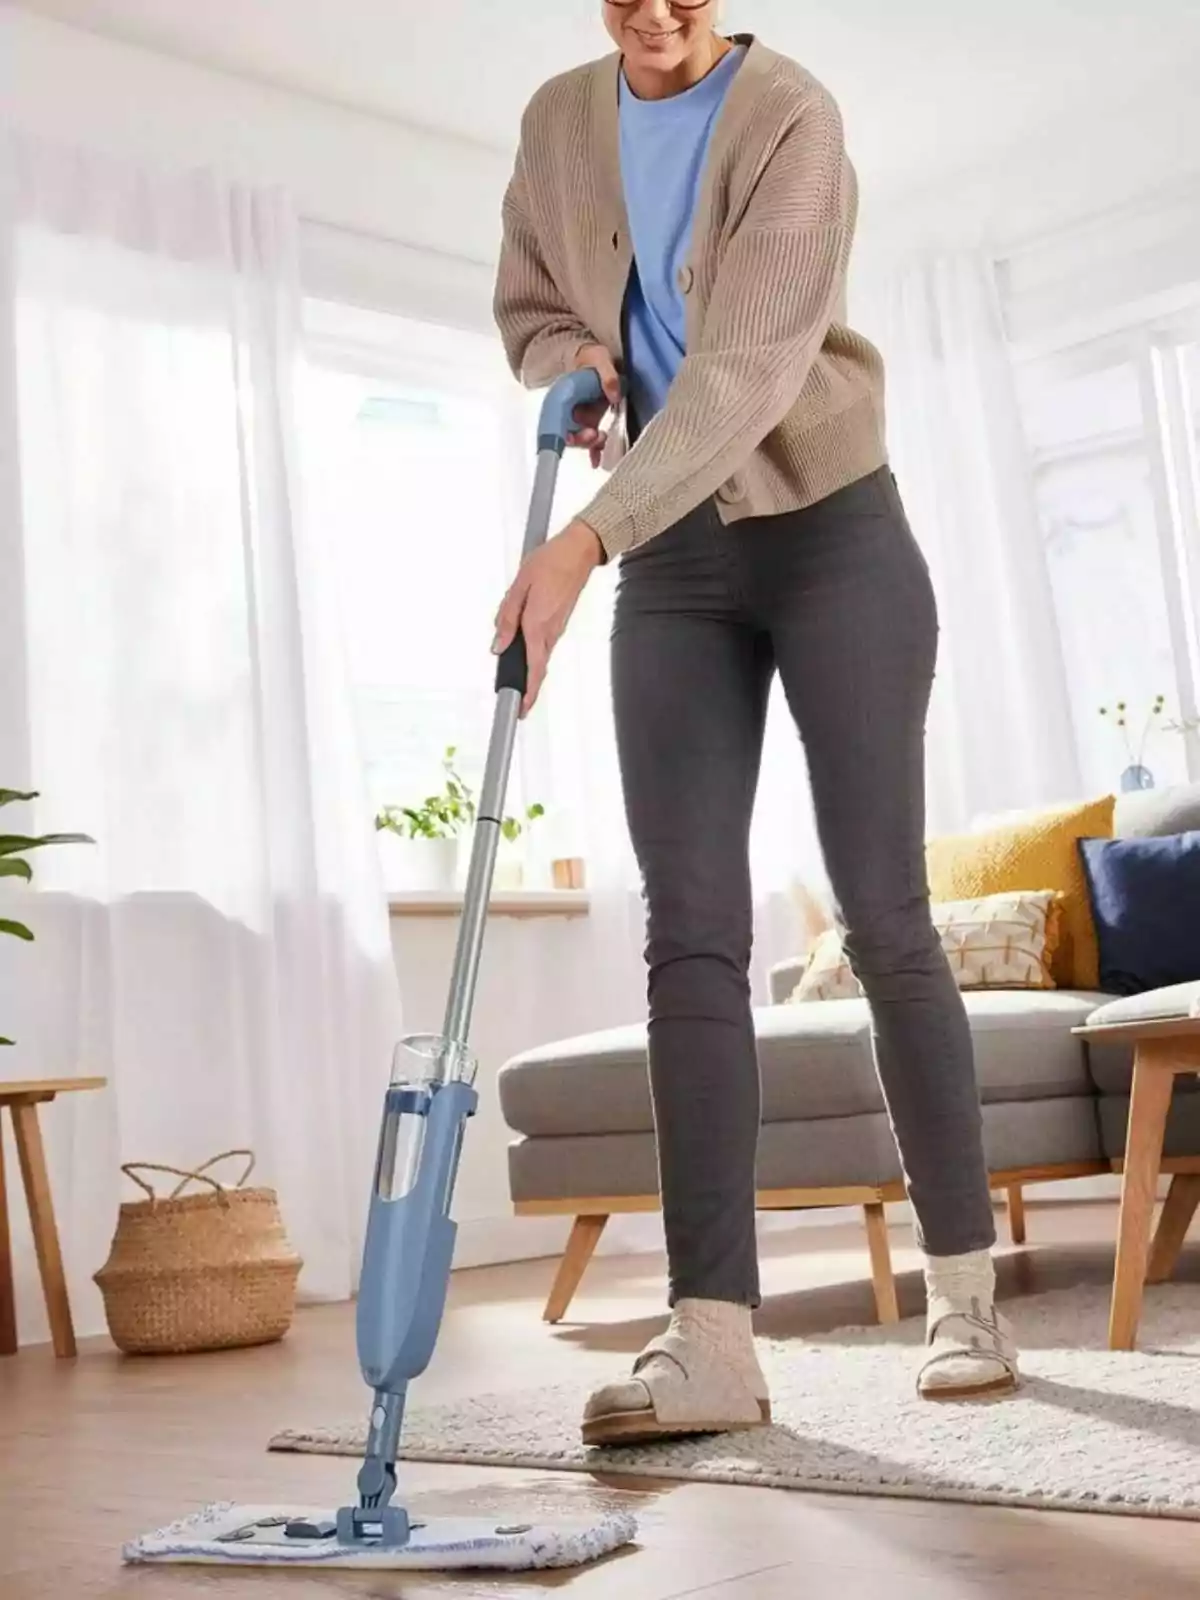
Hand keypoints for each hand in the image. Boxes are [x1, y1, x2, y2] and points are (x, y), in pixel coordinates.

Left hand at [493, 520, 603, 715]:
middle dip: (528, 689)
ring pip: (541, 657)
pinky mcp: (558, 622)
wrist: (579, 551)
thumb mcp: (519, 587)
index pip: (533, 667)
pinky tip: (525, 654)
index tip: (520, 710)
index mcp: (537, 624)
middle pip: (538, 669)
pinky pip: (544, 645)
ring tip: (518, 687)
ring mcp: (557, 628)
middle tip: (518, 707)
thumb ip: (507, 618)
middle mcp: (550, 631)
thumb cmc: (550, 562)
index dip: (527, 691)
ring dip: (531, 673)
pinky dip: (535, 656)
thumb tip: (497, 645)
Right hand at [566, 344, 621, 468]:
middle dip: (580, 439)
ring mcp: (580, 418)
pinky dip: (594, 452)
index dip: (559, 432)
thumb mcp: (600, 358)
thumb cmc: (592, 356)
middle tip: (594, 435)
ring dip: (590, 445)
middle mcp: (569, 410)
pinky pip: (591, 440)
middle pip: (567, 433)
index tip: (567, 440)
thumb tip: (614, 394)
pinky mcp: (591, 422)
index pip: (556, 417)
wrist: (593, 359)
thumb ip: (608, 374)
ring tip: (603, 439)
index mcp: (565, 394)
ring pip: (580, 439)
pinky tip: (597, 461)